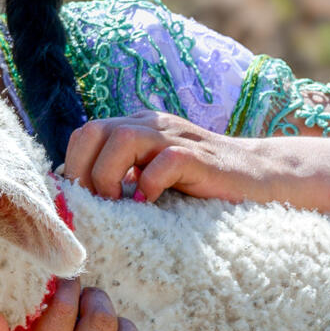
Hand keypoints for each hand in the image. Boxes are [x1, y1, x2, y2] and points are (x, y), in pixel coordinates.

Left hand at [65, 113, 282, 204]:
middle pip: (93, 131)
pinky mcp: (199, 157)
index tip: (78, 203)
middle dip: (84, 171)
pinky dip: (150, 184)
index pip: (84, 135)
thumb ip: (122, 177)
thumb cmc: (200, 184)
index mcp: (135, 127)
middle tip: (94, 204)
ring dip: (110, 176)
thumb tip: (79, 200)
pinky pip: (165, 161)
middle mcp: (150, 125)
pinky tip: (150, 203)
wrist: (257, 178)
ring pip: (123, 139)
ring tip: (118, 205)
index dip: (73, 168)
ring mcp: (175, 137)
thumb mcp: (152, 175)